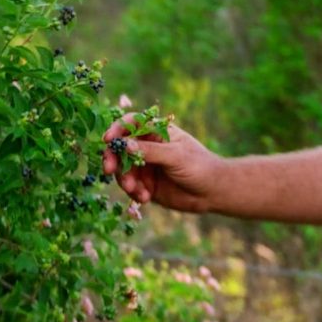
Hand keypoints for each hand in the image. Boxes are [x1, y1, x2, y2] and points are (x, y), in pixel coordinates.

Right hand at [102, 116, 221, 212]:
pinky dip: (134, 192)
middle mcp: (147, 147)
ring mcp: (145, 166)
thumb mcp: (175, 156)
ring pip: (122, 170)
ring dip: (125, 180)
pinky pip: (130, 187)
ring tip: (137, 191)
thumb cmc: (199, 166)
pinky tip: (145, 198)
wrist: (212, 192)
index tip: (108, 140)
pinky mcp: (146, 185)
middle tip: (109, 170)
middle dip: (113, 158)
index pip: (130, 123)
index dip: (117, 129)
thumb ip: (150, 151)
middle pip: (120, 148)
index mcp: (156, 131)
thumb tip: (124, 145)